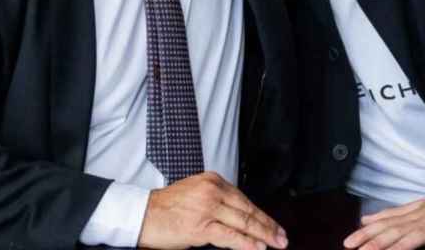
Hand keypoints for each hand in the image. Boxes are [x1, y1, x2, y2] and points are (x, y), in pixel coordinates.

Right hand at [138, 171, 287, 249]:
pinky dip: (246, 243)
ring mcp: (207, 208)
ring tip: (276, 243)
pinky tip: (258, 248)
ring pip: (243, 222)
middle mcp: (212, 191)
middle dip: (268, 226)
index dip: (262, 215)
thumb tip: (241, 219)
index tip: (274, 225)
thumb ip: (218, 202)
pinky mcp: (201, 226)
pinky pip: (230, 236)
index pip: (245, 200)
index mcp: (213, 181)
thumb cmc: (166, 207)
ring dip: (263, 235)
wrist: (142, 214)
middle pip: (248, 211)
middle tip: (282, 237)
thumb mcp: (196, 194)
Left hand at [343, 190, 424, 249]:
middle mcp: (423, 217)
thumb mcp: (418, 207)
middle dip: (376, 241)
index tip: (348, 243)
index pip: (385, 223)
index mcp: (413, 212)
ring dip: (400, 246)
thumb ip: (392, 214)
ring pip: (417, 235)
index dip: (366, 233)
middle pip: (397, 230)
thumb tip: (365, 219)